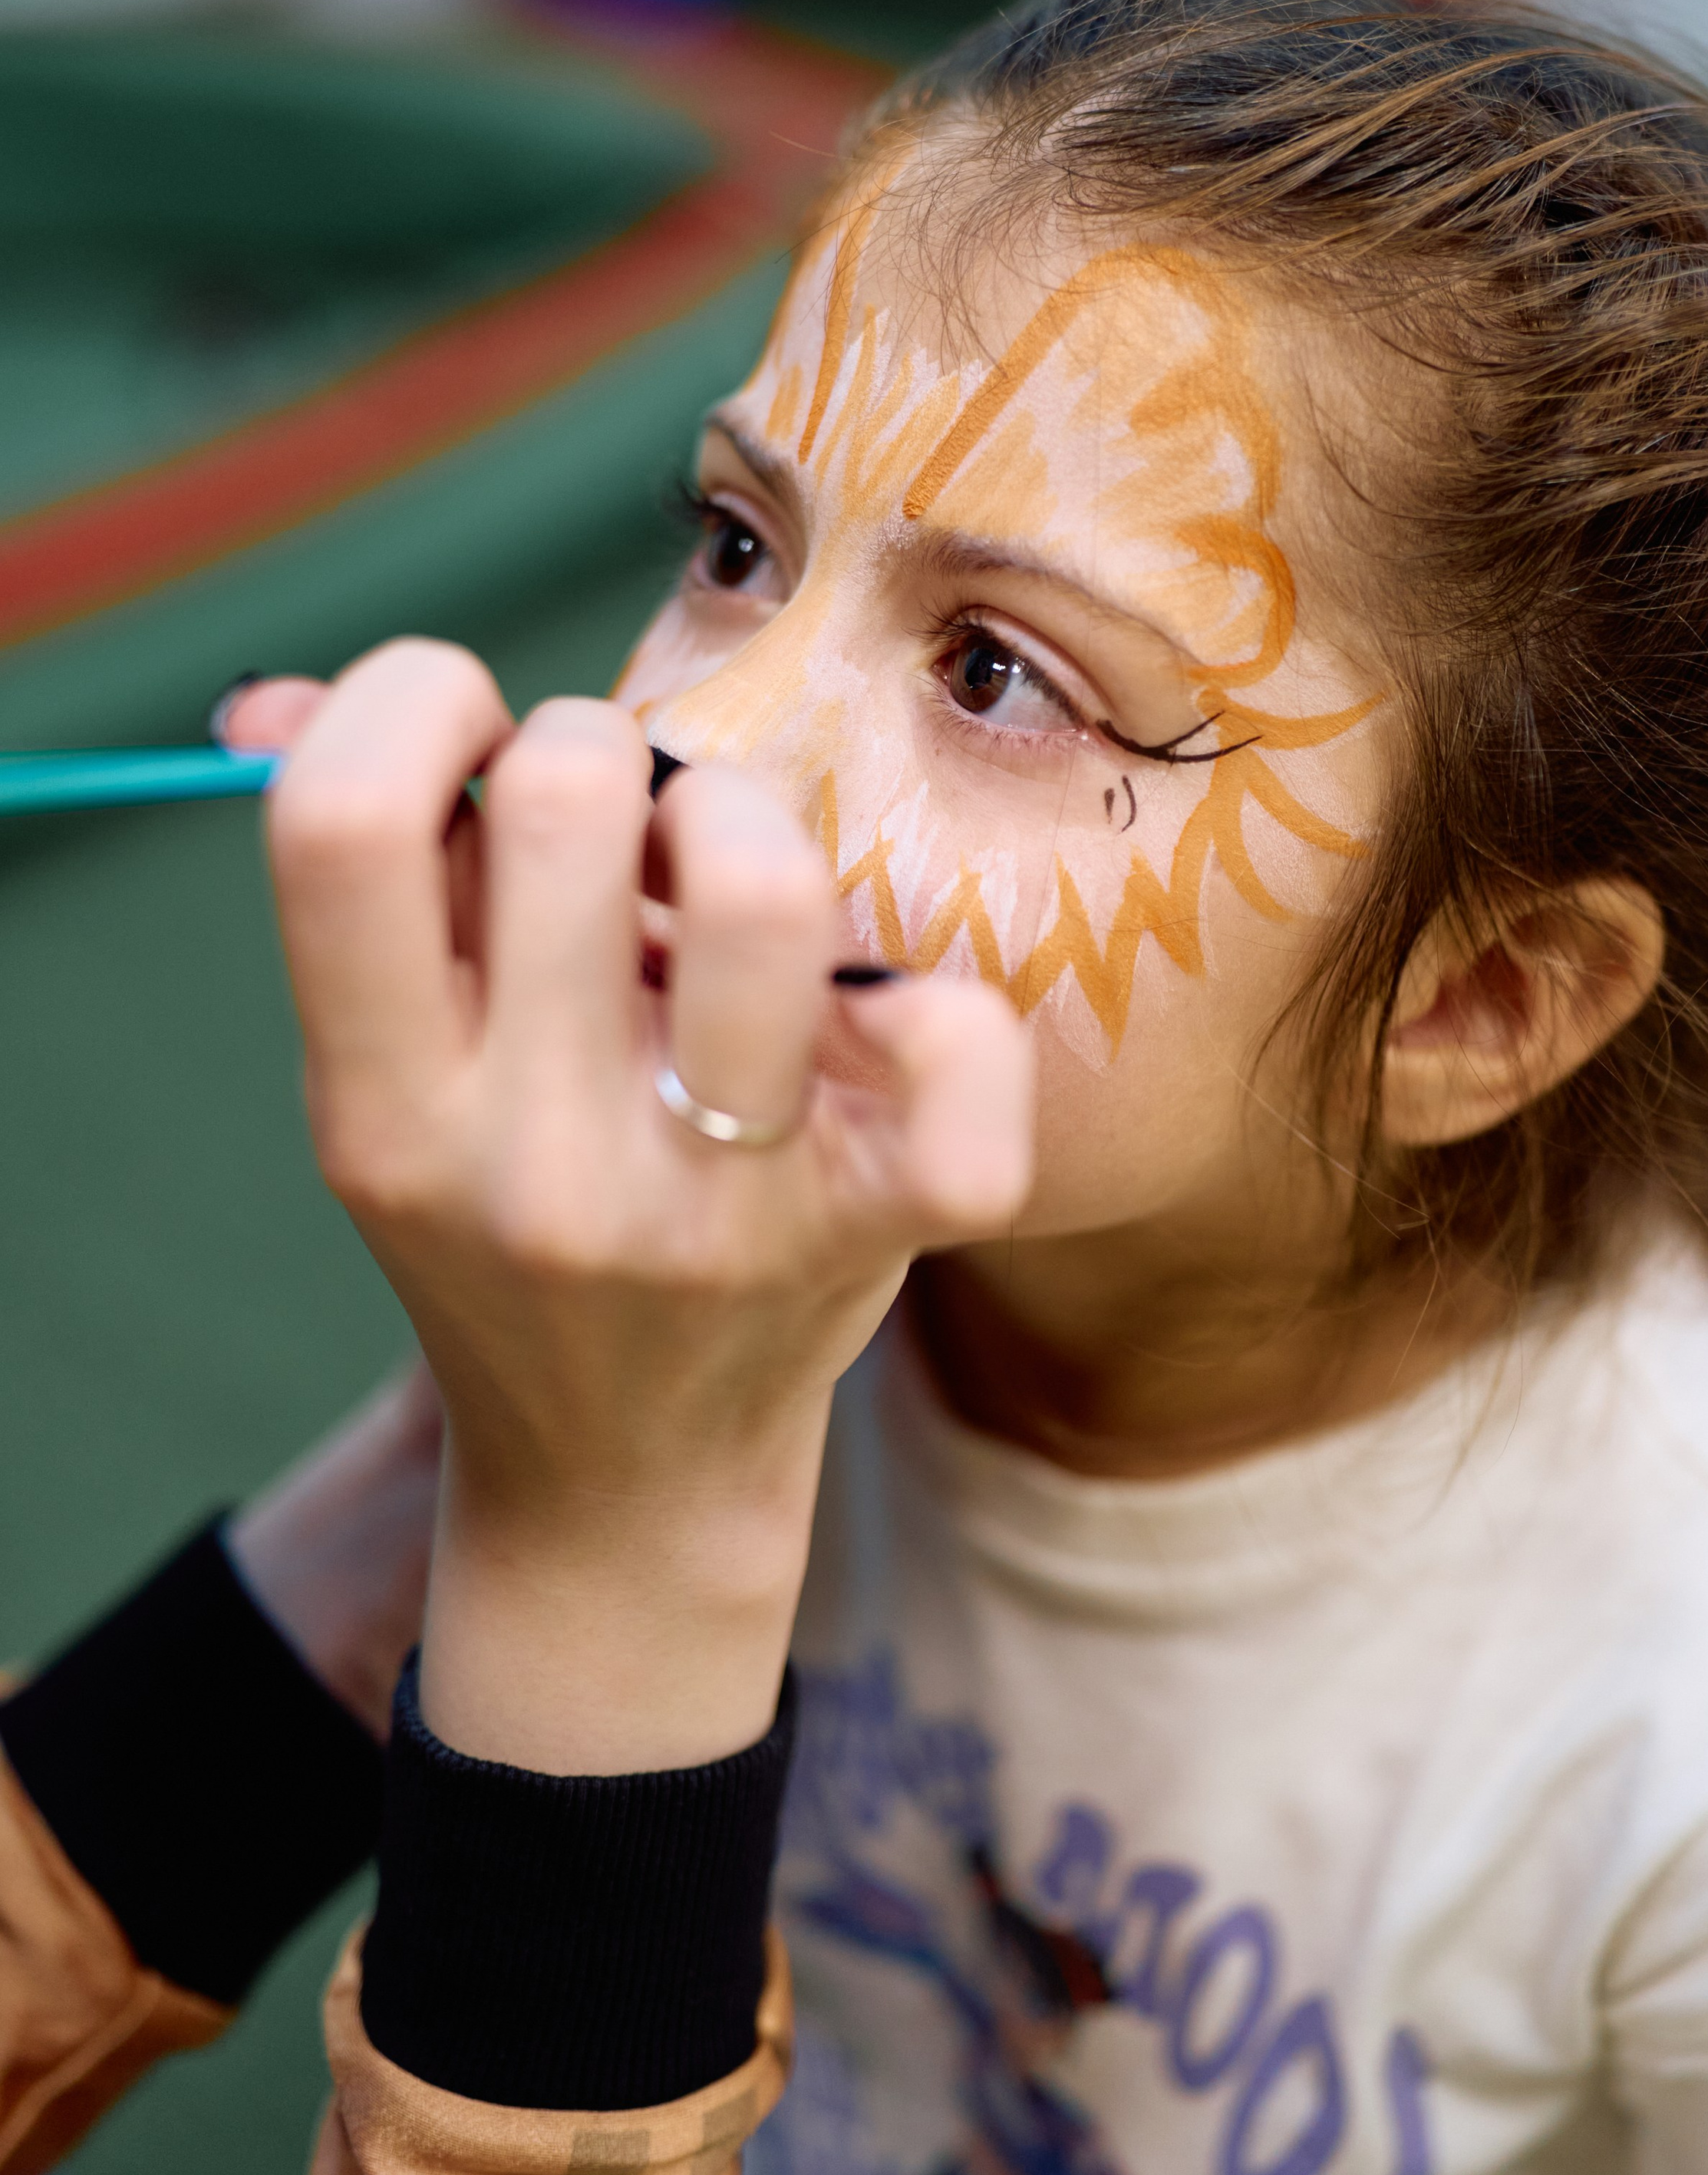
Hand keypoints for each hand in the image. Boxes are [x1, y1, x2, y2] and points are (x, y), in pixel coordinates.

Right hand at [230, 645, 1030, 1773]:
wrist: (627, 1478)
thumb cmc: (511, 1211)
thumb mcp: (403, 1078)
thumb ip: (374, 882)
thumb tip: (276, 696)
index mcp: (380, 1108)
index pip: (342, 817)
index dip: (407, 699)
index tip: (466, 733)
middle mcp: (530, 1165)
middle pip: (566, 800)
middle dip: (601, 746)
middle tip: (620, 828)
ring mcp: (711, 1209)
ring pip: (763, 884)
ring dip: (749, 824)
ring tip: (730, 886)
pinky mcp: (872, 1232)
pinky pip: (964, 1047)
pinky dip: (945, 1007)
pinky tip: (875, 1027)